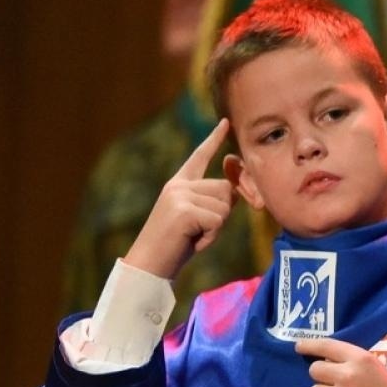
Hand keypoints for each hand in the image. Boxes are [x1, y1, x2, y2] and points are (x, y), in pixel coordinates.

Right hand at [122, 118, 236, 280]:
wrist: (150, 264)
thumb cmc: (176, 245)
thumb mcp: (196, 218)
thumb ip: (212, 201)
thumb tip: (236, 190)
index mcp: (178, 184)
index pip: (199, 157)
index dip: (214, 140)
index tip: (227, 123)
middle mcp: (178, 185)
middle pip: (225, 190)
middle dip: (221, 214)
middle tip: (198, 230)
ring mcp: (179, 195)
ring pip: (224, 206)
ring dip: (216, 227)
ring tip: (193, 235)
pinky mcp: (184, 210)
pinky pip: (218, 220)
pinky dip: (211, 236)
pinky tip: (191, 240)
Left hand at [296, 337, 386, 386]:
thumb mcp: (379, 371)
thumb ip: (355, 365)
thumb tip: (328, 364)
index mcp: (361, 360)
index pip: (327, 346)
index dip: (310, 345)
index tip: (299, 347)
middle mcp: (347, 375)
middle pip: (315, 370)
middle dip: (322, 377)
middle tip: (335, 386)